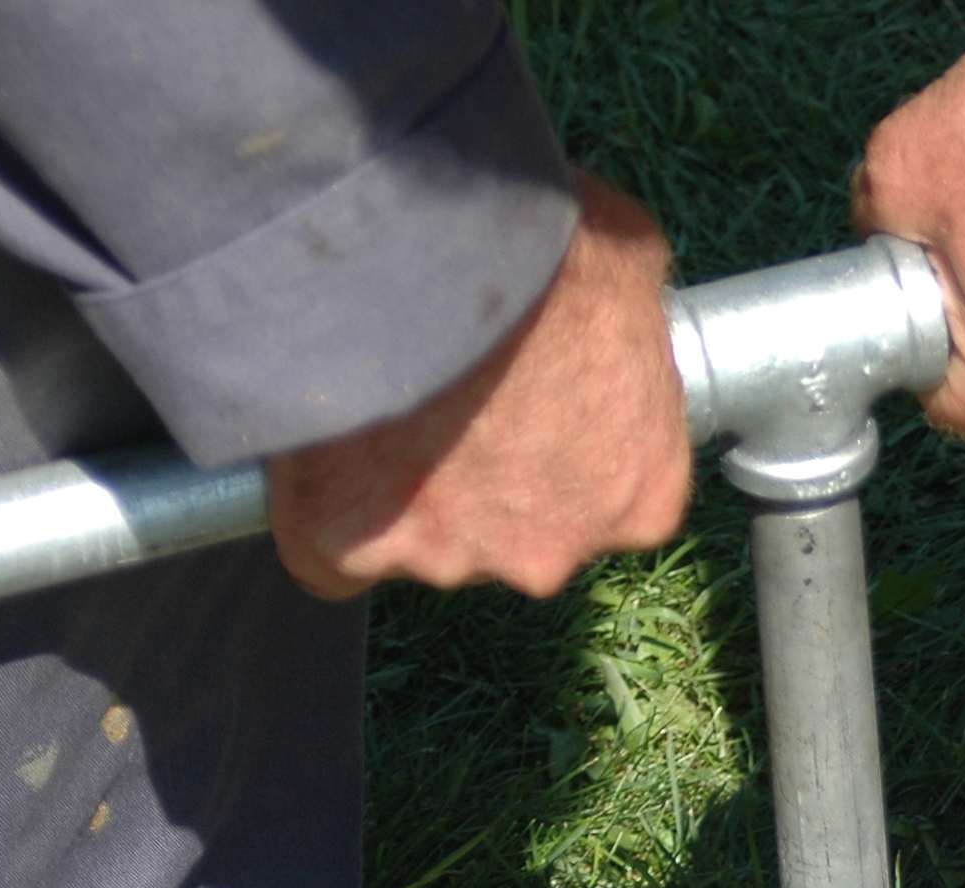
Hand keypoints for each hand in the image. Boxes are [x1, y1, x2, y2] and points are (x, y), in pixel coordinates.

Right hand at [267, 173, 692, 599]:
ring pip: (426, 537)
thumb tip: (618, 303)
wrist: (428, 250)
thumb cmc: (545, 250)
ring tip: (389, 391)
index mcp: (640, 500)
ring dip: (406, 480)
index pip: (609, 497)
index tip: (530, 398)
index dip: (564, 442)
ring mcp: (453, 560)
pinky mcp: (356, 551)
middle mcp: (555, 554)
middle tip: (453, 390)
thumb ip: (633, 320)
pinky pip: (333, 553)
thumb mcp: (631, 263)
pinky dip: (325, 512)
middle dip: (487, 474)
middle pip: (516, 532)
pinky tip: (324, 450)